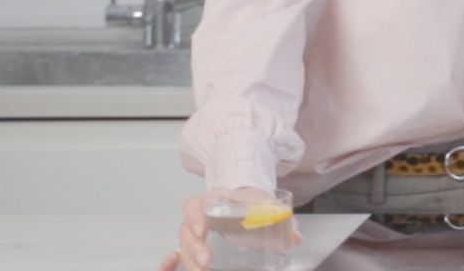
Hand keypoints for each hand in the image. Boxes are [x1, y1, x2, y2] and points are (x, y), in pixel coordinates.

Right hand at [159, 188, 300, 270]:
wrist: (245, 200)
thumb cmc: (251, 201)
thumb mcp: (264, 203)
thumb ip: (281, 218)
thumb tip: (297, 238)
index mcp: (213, 199)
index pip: (194, 205)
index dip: (194, 216)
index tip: (202, 230)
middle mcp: (199, 215)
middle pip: (186, 230)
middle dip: (193, 247)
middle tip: (205, 262)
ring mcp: (195, 231)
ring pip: (183, 245)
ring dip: (188, 259)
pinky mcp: (195, 245)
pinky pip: (178, 254)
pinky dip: (171, 262)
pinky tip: (167, 269)